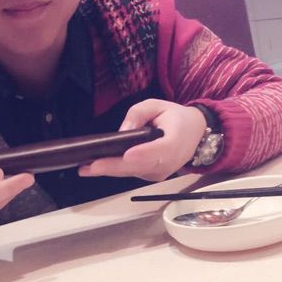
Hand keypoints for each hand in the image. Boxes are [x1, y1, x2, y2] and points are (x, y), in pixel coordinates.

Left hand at [78, 99, 206, 180]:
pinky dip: (115, 170)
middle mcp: (169, 162)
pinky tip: (97, 168)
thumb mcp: (158, 105)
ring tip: (86, 168)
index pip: (158, 152)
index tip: (127, 155)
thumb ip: (139, 113)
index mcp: (175, 142)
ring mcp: (161, 172)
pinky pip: (133, 173)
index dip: (142, 155)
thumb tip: (123, 130)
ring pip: (133, 173)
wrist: (195, 133)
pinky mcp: (153, 176)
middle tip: (90, 166)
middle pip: (139, 167)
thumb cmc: (175, 117)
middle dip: (113, 167)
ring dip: (110, 171)